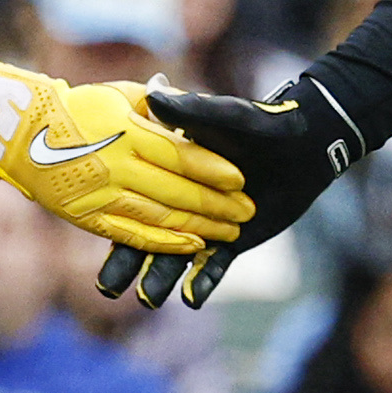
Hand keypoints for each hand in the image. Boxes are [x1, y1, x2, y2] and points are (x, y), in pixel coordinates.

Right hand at [0, 67, 249, 257]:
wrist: (17, 133)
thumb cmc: (76, 106)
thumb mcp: (118, 92)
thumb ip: (157, 102)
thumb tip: (191, 105)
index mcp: (127, 132)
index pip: (180, 153)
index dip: (211, 168)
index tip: (240, 178)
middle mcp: (116, 165)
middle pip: (176, 189)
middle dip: (216, 203)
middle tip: (246, 211)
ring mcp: (101, 195)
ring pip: (160, 216)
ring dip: (199, 227)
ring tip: (229, 232)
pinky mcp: (88, 218)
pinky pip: (133, 235)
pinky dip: (165, 243)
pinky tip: (192, 247)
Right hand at [95, 76, 366, 309]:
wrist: (304, 143)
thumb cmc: (260, 121)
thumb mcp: (223, 114)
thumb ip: (189, 110)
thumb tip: (155, 93)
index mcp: (167, 169)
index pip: (136, 192)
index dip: (112, 207)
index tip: (87, 224)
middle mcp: (181, 200)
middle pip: (148, 233)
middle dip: (130, 261)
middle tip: (109, 288)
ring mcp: (206, 224)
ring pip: (177, 255)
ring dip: (162, 277)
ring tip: (150, 298)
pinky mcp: (232, 242)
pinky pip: (216, 266)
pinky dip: (204, 281)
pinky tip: (192, 299)